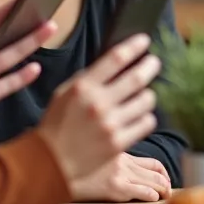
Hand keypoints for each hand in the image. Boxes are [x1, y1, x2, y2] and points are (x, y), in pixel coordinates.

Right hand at [36, 34, 161, 187]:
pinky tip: (139, 117)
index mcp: (83, 88)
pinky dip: (146, 117)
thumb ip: (88, 79)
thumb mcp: (64, 94)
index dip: (134, 46)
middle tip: (153, 62)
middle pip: (137, 77)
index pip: (115, 58)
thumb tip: (115, 62)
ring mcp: (110, 124)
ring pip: (146, 100)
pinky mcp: (119, 143)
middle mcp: (98, 104)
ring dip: (147, 95)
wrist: (51, 163)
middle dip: (150, 66)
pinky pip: (146, 122)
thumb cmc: (57, 125)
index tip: (144, 40)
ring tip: (143, 96)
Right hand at [71, 154, 172, 202]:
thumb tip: (121, 170)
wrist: (53, 168)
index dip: (164, 174)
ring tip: (165, 198)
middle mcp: (123, 161)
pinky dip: (152, 196)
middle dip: (167, 184)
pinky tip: (152, 200)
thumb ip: (110, 159)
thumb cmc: (70, 164)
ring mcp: (119, 173)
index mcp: (121, 153)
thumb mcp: (95, 156)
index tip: (166, 184)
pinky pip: (142, 192)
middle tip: (169, 194)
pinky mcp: (113, 186)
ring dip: (164, 191)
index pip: (153, 163)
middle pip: (158, 172)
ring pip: (155, 181)